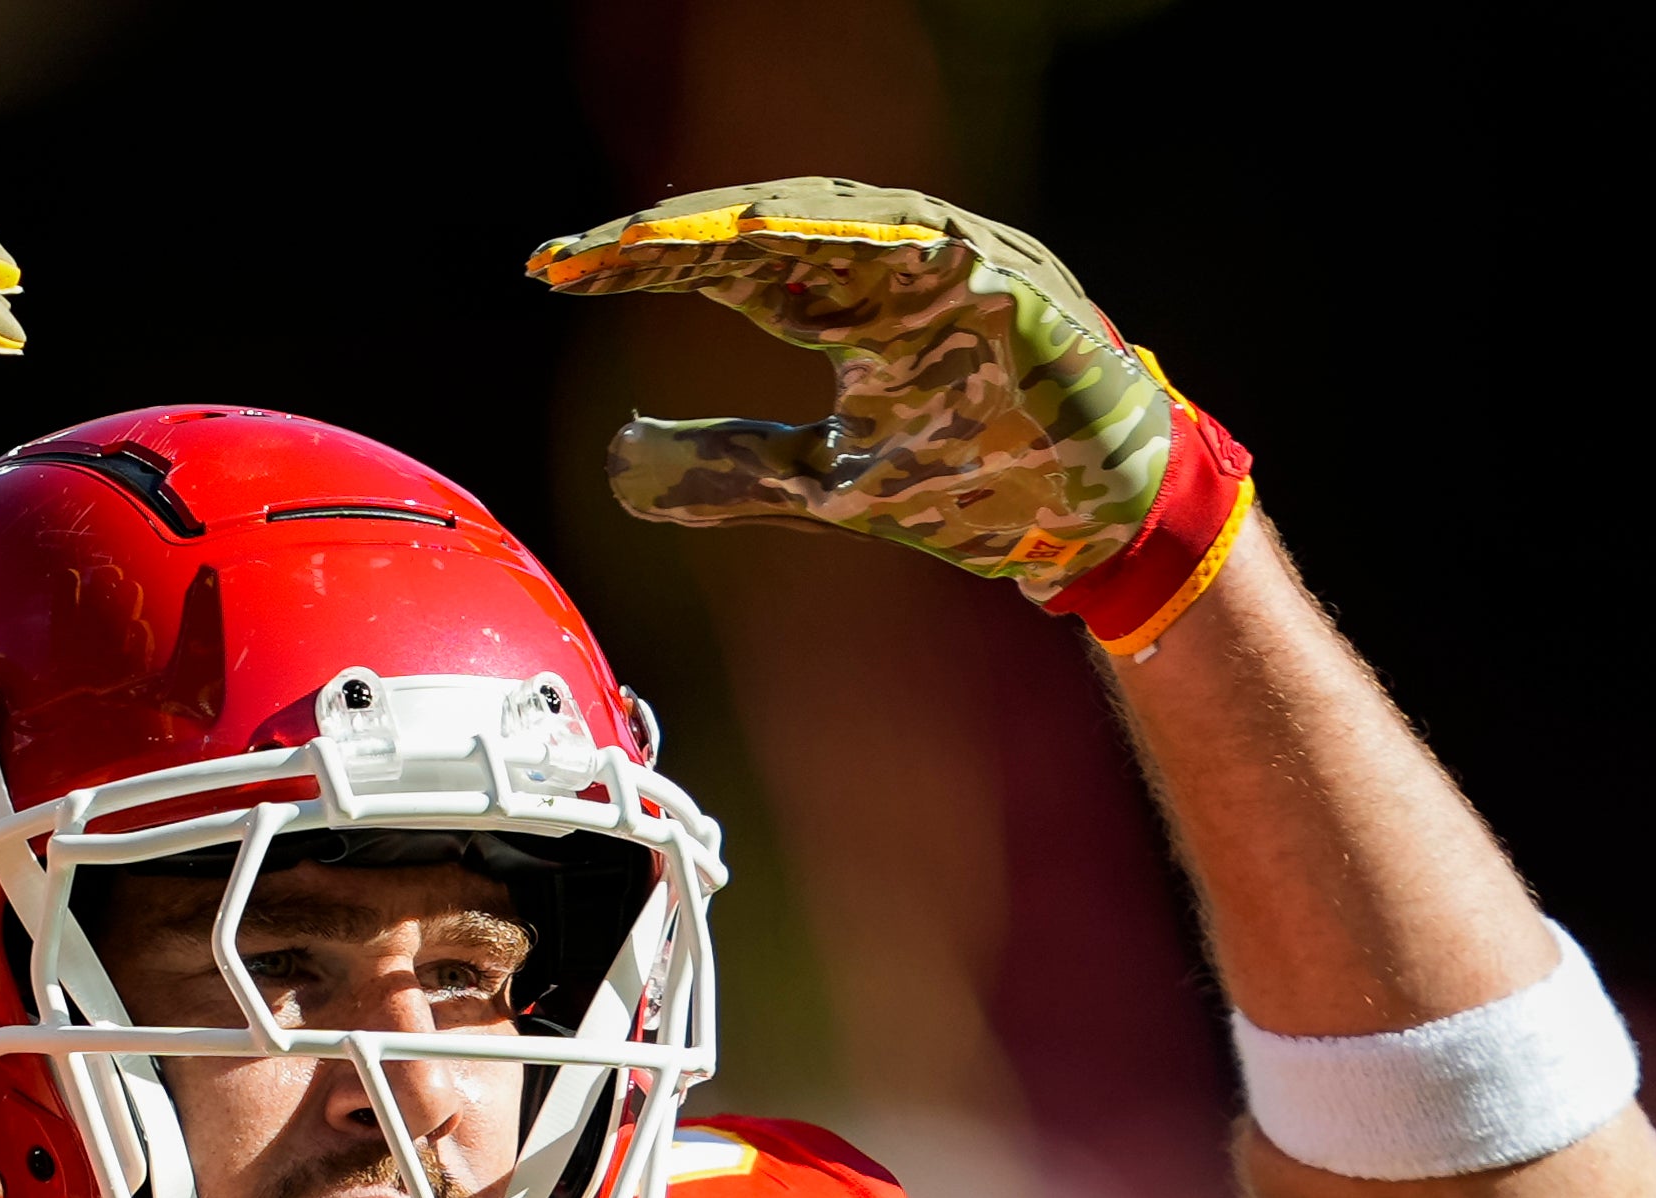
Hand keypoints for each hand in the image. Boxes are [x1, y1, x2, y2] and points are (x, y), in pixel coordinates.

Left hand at [529, 178, 1249, 651]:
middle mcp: (895, 264)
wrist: (1103, 518)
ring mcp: (957, 263)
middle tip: (573, 257)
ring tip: (661, 237)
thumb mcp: (828, 488)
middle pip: (762, 227)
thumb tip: (620, 461)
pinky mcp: (1010, 288)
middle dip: (665, 237)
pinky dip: (857, 239)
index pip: (725, 266)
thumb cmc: (979, 484)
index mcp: (851, 300)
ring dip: (743, 225)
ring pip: (835, 221)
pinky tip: (780, 238)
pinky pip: (927, 251)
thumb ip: (731, 470)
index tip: (553, 271)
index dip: (639, 263)